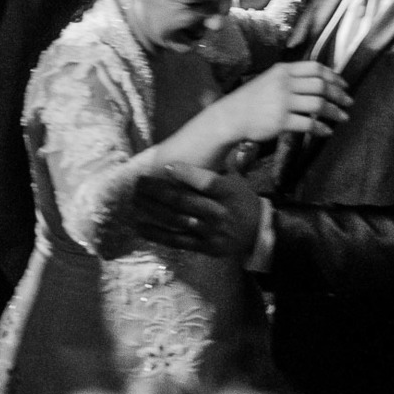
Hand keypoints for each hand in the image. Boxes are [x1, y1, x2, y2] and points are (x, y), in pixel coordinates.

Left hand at [133, 164, 262, 256]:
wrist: (258, 232)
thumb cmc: (242, 200)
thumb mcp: (236, 180)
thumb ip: (216, 168)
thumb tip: (199, 147)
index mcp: (229, 192)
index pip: (207, 182)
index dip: (186, 174)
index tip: (166, 166)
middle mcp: (219, 212)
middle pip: (184, 201)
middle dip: (158, 191)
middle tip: (139, 182)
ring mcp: (211, 232)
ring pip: (176, 220)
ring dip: (152, 209)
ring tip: (135, 200)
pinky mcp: (204, 247)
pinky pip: (176, 240)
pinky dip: (157, 234)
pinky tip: (140, 225)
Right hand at [209, 61, 351, 142]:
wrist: (230, 116)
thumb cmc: (252, 99)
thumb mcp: (270, 79)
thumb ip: (290, 77)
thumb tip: (318, 81)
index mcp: (283, 70)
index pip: (315, 68)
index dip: (333, 76)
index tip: (344, 85)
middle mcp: (284, 83)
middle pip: (320, 85)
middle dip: (339, 94)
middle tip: (349, 102)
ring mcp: (283, 102)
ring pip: (318, 105)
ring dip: (335, 111)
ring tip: (343, 117)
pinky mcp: (281, 121)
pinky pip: (308, 124)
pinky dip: (321, 128)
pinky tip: (327, 132)